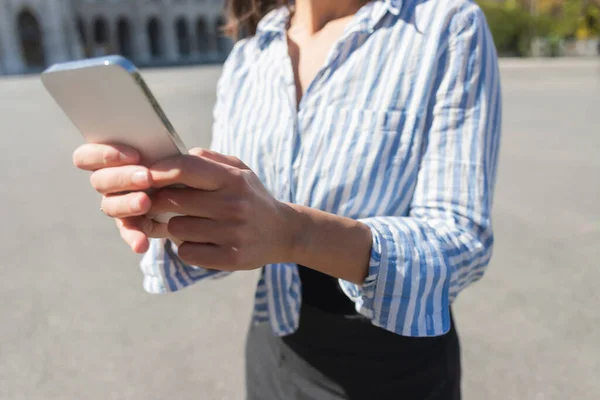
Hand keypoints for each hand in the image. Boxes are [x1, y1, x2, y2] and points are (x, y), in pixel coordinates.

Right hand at [72, 143, 169, 252]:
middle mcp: (110, 181)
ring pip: (110, 206)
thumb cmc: (180, 164)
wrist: (198, 192)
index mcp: (113, 158)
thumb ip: (163, 149)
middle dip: (123, 177)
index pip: (88, 156)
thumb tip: (167, 149)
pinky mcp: (132, 224)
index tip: (135, 154)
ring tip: (146, 203)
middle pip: (100, 181)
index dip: (104, 154)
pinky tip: (142, 244)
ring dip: (127, 204)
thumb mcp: (174, 154)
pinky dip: (134, 237)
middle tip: (147, 177)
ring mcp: (118, 204)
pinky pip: (128, 231)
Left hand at [148, 148, 294, 269]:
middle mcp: (233, 205)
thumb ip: (208, 159)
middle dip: (157, 201)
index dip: (157, 170)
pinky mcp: (230, 259)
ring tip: (189, 223)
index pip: (185, 168)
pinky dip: (186, 247)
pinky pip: (186, 252)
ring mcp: (232, 234)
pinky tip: (200, 241)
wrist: (284, 232)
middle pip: (171, 200)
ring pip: (175, 228)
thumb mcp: (239, 170)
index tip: (144, 175)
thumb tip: (176, 156)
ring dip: (174, 226)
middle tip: (157, 202)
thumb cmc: (252, 197)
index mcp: (233, 179)